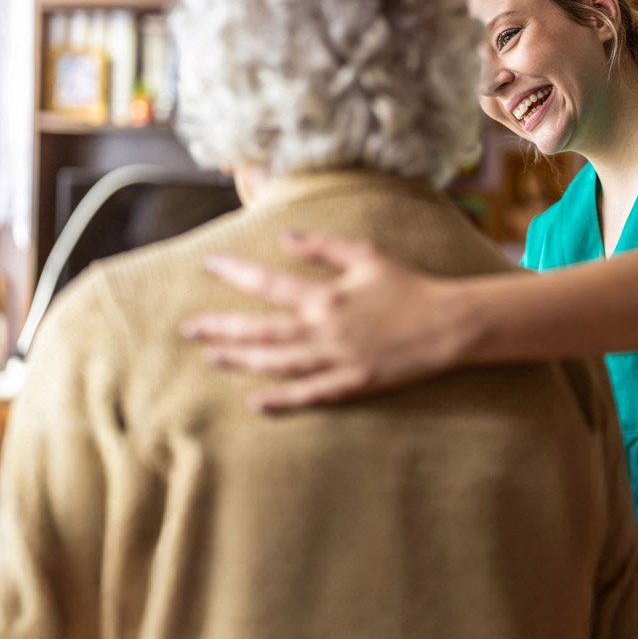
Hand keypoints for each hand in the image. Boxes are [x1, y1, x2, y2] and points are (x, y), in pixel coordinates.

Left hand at [182, 232, 468, 411]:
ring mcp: (337, 361)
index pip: (270, 283)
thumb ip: (322, 246)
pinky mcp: (352, 384)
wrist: (448, 325)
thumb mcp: (366, 255)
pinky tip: (255, 401)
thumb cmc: (408, 286)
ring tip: (211, 356)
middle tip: (189, 328)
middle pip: (261, 330)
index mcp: (327, 296)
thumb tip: (285, 236)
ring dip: (241, 360)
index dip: (236, 273)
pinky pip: (310, 395)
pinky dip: (281, 400)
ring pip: (278, 363)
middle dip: (222, 327)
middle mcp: (325, 330)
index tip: (210, 265)